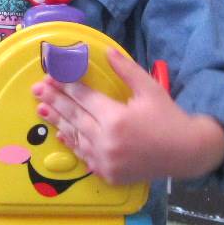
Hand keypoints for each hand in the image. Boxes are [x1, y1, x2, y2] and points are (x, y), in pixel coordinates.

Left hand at [32, 49, 223, 184]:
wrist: (186, 153)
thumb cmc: (168, 117)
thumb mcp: (149, 88)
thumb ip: (126, 70)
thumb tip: (107, 51)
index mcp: (116, 118)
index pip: (84, 97)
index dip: (66, 84)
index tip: (51, 75)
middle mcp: (107, 141)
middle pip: (74, 116)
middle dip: (54, 101)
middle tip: (37, 90)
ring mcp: (106, 160)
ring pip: (75, 136)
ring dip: (58, 121)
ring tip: (42, 110)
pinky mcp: (108, 173)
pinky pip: (84, 156)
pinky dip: (72, 142)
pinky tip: (60, 133)